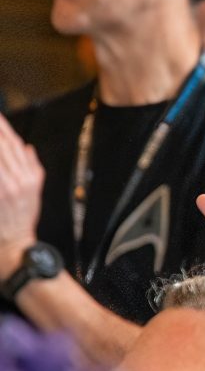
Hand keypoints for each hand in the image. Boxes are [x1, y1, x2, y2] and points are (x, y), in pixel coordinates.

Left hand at [0, 114, 42, 275]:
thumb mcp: (35, 191)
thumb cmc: (23, 218)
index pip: (14, 144)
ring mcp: (5, 188)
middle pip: (2, 147)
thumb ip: (32, 167)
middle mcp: (19, 180)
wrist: (14, 243)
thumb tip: (27, 147)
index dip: (3, 127)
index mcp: (30, 176)